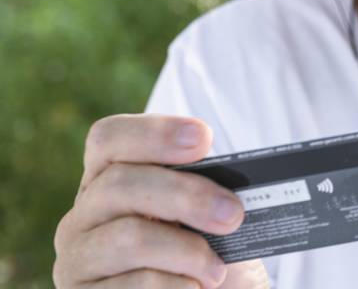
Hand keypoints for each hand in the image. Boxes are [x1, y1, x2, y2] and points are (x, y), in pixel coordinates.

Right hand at [53, 114, 268, 287]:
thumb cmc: (207, 257)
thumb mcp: (209, 218)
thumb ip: (208, 192)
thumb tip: (231, 184)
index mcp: (109, 181)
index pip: (109, 139)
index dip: (154, 133)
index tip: (204, 139)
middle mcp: (83, 217)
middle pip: (121, 184)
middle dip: (187, 195)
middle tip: (232, 215)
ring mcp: (76, 261)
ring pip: (130, 238)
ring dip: (187, 251)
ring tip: (216, 270)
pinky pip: (135, 286)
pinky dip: (176, 287)